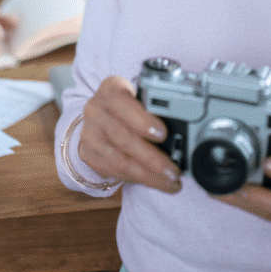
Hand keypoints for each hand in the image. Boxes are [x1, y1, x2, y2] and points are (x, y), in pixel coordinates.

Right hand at [78, 76, 181, 193]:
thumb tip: (181, 126)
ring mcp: (90, 134)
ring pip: (119, 161)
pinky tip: (156, 182)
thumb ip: (153, 107)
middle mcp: (96, 111)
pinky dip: (138, 179)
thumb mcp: (136, 96)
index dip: (142, 120)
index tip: (163, 133)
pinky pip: (115, 172)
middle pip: (124, 138)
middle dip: (152, 157)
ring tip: (170, 181)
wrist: (98, 116)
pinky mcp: (89, 155)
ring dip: (148, 175)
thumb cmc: (127, 105)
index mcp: (110, 90)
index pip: (123, 104)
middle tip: (173, 169)